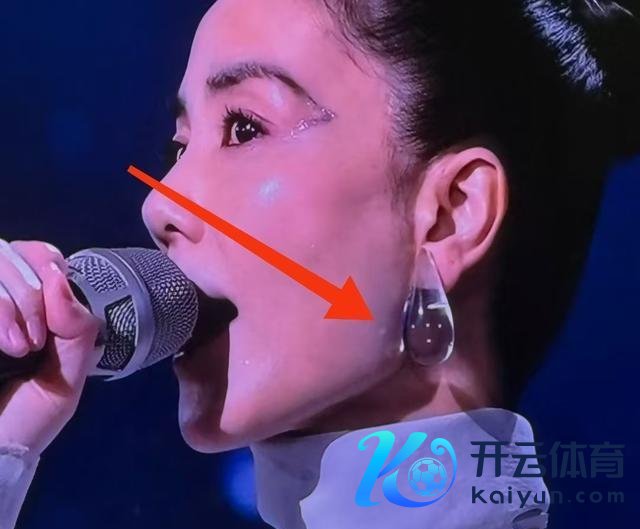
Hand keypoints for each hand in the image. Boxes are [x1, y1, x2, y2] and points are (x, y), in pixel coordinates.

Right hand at [0, 240, 100, 454]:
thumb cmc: (26, 419)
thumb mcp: (67, 376)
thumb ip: (76, 328)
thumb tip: (60, 280)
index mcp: (32, 308)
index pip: (36, 254)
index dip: (46, 262)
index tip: (55, 288)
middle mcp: (0, 302)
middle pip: (8, 252)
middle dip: (30, 292)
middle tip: (36, 340)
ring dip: (10, 304)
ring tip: (18, 349)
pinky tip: (3, 345)